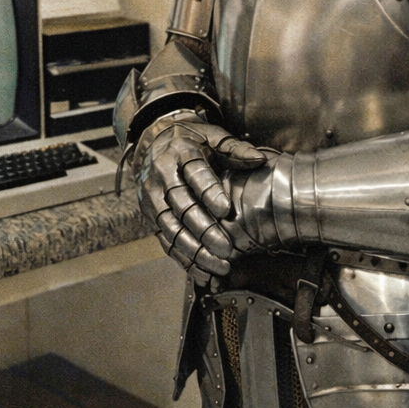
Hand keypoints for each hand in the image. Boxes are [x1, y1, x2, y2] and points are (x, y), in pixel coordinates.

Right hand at [134, 112, 264, 283]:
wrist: (153, 140)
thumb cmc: (191, 140)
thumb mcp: (212, 135)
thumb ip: (234, 148)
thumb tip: (259, 160)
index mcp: (180, 152)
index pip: (194, 173)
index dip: (209, 192)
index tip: (226, 210)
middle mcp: (162, 175)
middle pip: (181, 205)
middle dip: (203, 229)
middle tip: (225, 248)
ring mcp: (152, 196)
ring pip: (171, 227)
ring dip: (194, 249)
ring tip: (218, 265)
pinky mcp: (149, 214)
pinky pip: (165, 240)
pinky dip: (183, 258)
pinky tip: (201, 272)